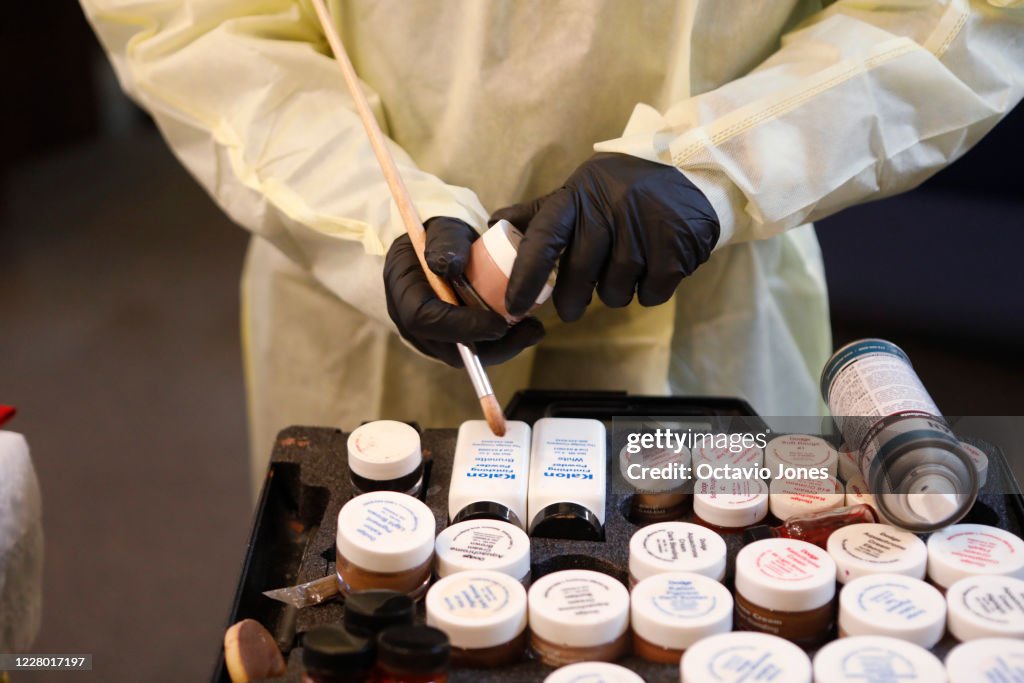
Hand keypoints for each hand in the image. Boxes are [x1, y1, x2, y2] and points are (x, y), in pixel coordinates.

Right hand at [383, 217, 544, 366]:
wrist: (439, 247)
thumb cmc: (440, 236)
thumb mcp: (443, 228)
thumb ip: (445, 241)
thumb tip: (449, 265)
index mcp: (403, 290)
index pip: (423, 318)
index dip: (461, 325)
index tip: (498, 323)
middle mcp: (410, 320)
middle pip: (446, 348)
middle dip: (489, 345)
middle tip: (528, 330)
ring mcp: (429, 335)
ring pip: (464, 354)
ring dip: (501, 347)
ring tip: (533, 330)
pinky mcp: (448, 340)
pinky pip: (473, 350)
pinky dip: (501, 343)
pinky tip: (526, 329)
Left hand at [493, 153, 719, 320]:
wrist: (695, 172)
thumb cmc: (626, 188)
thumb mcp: (582, 190)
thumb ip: (541, 213)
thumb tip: (497, 224)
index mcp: (578, 196)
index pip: (543, 240)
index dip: (525, 278)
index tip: (514, 307)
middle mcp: (609, 209)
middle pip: (579, 277)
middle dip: (573, 299)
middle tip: (573, 306)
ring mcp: (643, 229)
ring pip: (615, 292)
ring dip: (617, 291)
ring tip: (628, 265)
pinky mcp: (675, 249)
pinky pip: (649, 295)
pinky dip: (649, 290)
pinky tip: (655, 264)